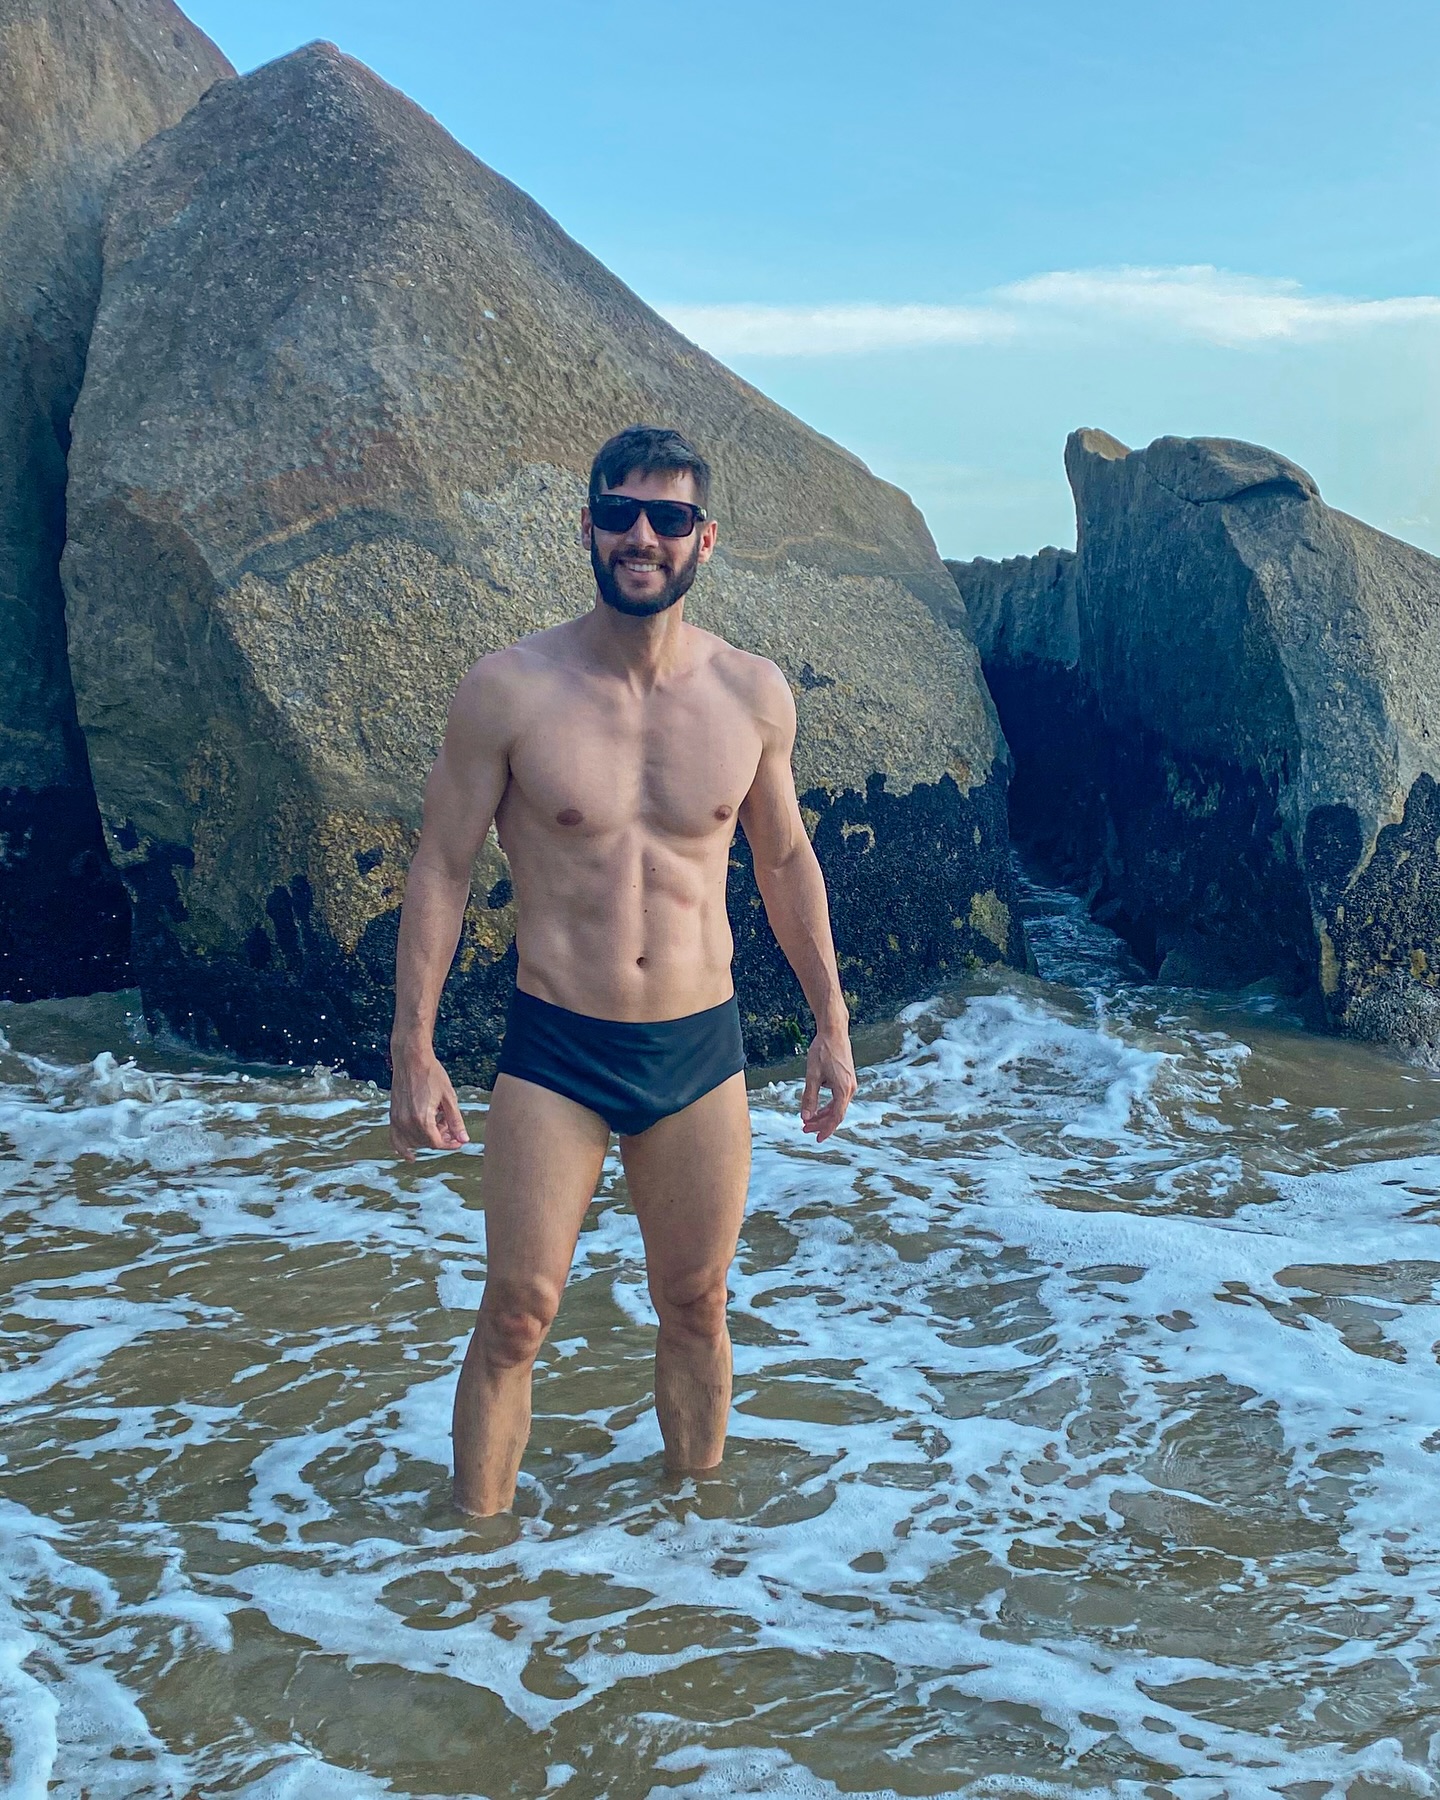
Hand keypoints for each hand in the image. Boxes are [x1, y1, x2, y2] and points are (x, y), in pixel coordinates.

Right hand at [389, 1046, 469, 1161]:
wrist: (411, 1059)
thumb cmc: (431, 1074)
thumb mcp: (449, 1097)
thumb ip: (455, 1121)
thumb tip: (464, 1140)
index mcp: (422, 1118)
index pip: (436, 1143)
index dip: (449, 1144)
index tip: (458, 1141)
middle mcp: (407, 1122)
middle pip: (425, 1143)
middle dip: (440, 1139)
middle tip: (450, 1126)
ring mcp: (397, 1119)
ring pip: (413, 1141)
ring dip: (426, 1139)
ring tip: (437, 1124)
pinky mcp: (392, 1115)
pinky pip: (395, 1138)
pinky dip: (401, 1148)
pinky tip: (409, 1156)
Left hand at [800, 1026, 856, 1142]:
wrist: (834, 1031)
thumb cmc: (822, 1051)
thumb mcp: (812, 1075)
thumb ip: (809, 1097)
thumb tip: (806, 1117)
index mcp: (843, 1089)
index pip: (836, 1117)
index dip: (826, 1130)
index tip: (816, 1138)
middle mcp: (850, 1089)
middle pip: (836, 1113)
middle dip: (820, 1123)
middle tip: (804, 1128)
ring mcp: (850, 1084)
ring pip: (837, 1106)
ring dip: (823, 1114)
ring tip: (808, 1120)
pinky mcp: (847, 1079)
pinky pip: (838, 1098)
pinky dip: (828, 1105)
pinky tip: (816, 1107)